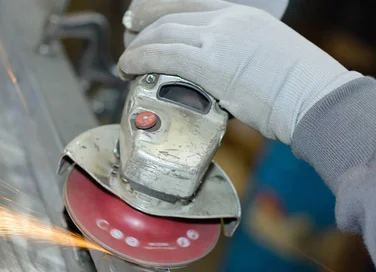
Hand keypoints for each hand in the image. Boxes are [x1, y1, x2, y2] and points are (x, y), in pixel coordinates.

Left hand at [119, 0, 360, 143]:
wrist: (313, 96)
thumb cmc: (296, 86)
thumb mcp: (264, 54)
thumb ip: (235, 54)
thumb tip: (215, 71)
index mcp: (240, 14)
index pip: (186, 5)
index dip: (156, 11)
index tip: (139, 20)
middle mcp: (226, 20)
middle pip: (169, 17)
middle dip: (141, 31)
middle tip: (128, 47)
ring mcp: (218, 39)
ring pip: (162, 34)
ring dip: (136, 49)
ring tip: (125, 64)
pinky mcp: (209, 63)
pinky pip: (162, 55)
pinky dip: (139, 60)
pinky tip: (128, 68)